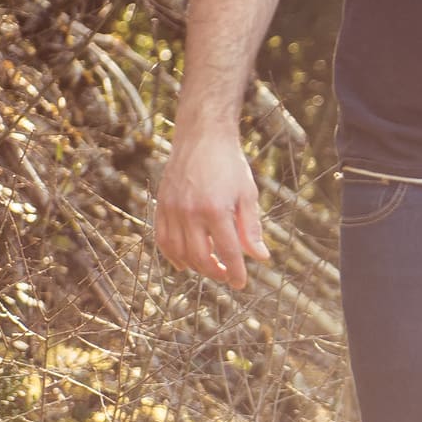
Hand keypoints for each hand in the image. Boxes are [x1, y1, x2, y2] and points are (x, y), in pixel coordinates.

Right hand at [155, 127, 270, 288]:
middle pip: (200, 258)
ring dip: (195, 267)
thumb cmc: (229, 165)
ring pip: (178, 253)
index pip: (227, 252)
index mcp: (216, 210)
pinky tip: (185, 261)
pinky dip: (173, 255)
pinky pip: (162, 240)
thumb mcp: (247, 194)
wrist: (201, 137)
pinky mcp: (161, 205)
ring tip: (210, 266)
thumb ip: (252, 228)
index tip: (240, 283)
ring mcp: (172, 209)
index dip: (235, 272)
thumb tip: (260, 258)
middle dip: (215, 272)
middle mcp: (190, 212)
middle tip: (227, 273)